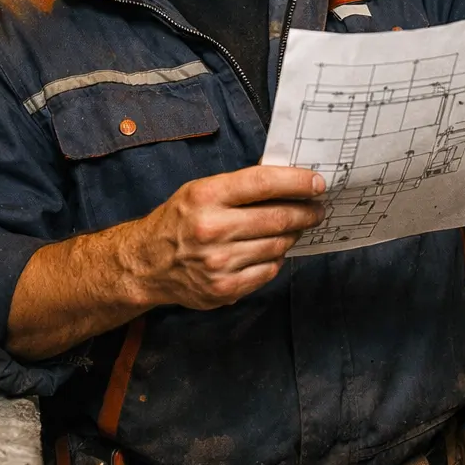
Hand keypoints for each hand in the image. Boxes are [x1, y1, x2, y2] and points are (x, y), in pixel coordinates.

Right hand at [124, 166, 324, 309]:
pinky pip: (268, 271)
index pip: (263, 183)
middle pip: (277, 218)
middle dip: (305, 212)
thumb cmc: (179, 220)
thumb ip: (240, 185)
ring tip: (293, 228)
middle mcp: (211, 228)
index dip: (297, 182)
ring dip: (292, 235)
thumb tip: (287, 176)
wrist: (147, 264)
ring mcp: (218, 263)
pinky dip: (276, 258)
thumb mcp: (200, 190)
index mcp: (205, 196)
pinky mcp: (225, 289)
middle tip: (317, 209)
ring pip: (277, 246)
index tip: (318, 183)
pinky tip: (271, 250)